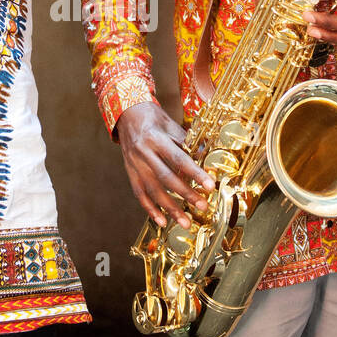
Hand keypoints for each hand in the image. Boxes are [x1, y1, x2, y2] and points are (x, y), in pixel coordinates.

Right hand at [116, 102, 214, 228]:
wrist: (126, 114)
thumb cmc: (153, 118)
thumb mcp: (171, 125)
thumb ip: (188, 142)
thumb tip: (208, 156)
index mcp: (156, 138)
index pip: (178, 159)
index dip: (195, 173)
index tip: (210, 185)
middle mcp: (143, 153)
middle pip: (166, 178)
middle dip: (186, 194)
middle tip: (202, 206)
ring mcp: (134, 164)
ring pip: (153, 191)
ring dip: (170, 209)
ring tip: (185, 222)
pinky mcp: (130, 173)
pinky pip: (140, 195)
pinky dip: (150, 210)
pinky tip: (162, 222)